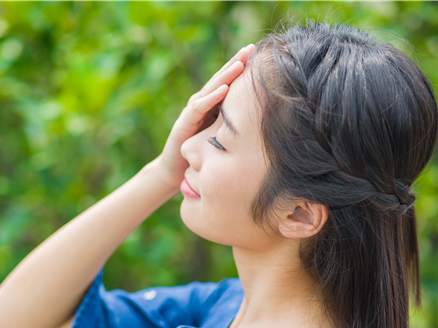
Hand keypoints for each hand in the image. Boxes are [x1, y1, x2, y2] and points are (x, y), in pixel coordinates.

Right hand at [154, 44, 254, 188]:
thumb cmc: (201, 153)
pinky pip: (199, 108)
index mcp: (212, 105)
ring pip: (210, 89)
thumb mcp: (223, 135)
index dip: (241, 67)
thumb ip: (234, 123)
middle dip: (236, 63)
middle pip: (220, 79)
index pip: (228, 82)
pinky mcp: (184, 123)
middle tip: (250, 48)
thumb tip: (261, 118)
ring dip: (225, 76)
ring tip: (240, 64)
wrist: (176, 170)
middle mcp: (201, 104)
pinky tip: (223, 89)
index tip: (258, 53)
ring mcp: (192, 111)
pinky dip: (211, 98)